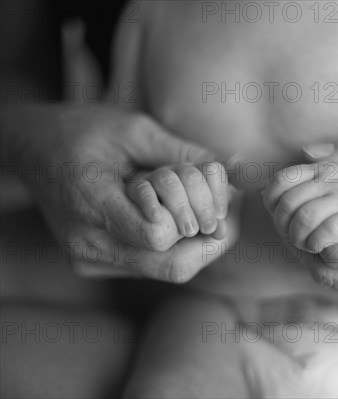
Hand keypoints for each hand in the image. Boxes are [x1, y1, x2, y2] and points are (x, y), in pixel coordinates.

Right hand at [2, 104, 238, 281]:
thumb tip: (234, 170)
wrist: (32, 149)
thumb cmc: (82, 130)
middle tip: (220, 215)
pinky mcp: (92, 264)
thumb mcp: (135, 129)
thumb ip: (185, 154)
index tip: (211, 200)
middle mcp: (88, 243)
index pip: (160, 236)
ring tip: (188, 211)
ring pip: (165, 270)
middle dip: (207, 242)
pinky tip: (166, 219)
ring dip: (191, 244)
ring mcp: (88, 259)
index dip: (195, 220)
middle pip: (172, 266)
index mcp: (92, 203)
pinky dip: (170, 246)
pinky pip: (148, 266)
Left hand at [262, 163, 337, 252]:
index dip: (272, 203)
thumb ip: (299, 184)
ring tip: (307, 245)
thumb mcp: (329, 189)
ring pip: (304, 218)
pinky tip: (322, 248)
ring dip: (299, 239)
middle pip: (288, 202)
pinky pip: (326, 232)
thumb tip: (264, 187)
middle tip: (294, 237)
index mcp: (326, 168)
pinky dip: (316, 244)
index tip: (282, 218)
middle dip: (283, 226)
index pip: (280, 182)